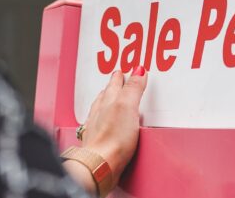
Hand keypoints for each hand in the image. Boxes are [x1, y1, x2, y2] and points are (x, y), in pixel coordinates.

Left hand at [81, 67, 146, 182]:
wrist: (101, 164)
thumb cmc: (112, 138)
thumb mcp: (127, 107)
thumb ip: (133, 88)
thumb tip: (138, 70)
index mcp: (108, 102)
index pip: (115, 85)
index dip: (120, 77)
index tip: (122, 71)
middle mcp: (99, 113)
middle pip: (106, 95)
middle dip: (112, 86)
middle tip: (116, 79)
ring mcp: (96, 128)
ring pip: (99, 109)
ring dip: (105, 101)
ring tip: (108, 97)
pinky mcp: (97, 143)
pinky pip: (97, 125)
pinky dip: (101, 120)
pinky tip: (104, 124)